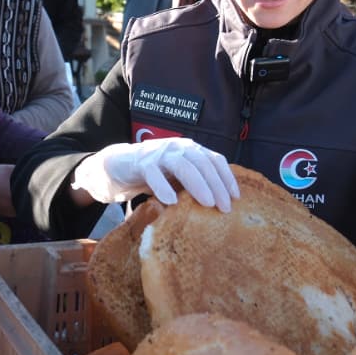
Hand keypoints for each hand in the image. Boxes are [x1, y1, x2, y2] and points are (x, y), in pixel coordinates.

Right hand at [70, 137, 238, 211]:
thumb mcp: (179, 177)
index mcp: (190, 149)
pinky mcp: (142, 163)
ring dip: (198, 184)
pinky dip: (164, 187)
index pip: (215, 159)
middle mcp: (178, 147)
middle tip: (224, 207)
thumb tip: (221, 204)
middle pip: (202, 163)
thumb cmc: (155, 174)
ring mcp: (159, 153)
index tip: (236, 198)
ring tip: (208, 203)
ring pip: (183, 165)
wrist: (119, 166)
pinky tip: (171, 202)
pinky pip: (154, 174)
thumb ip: (196, 183)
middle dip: (216, 185)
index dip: (227, 178)